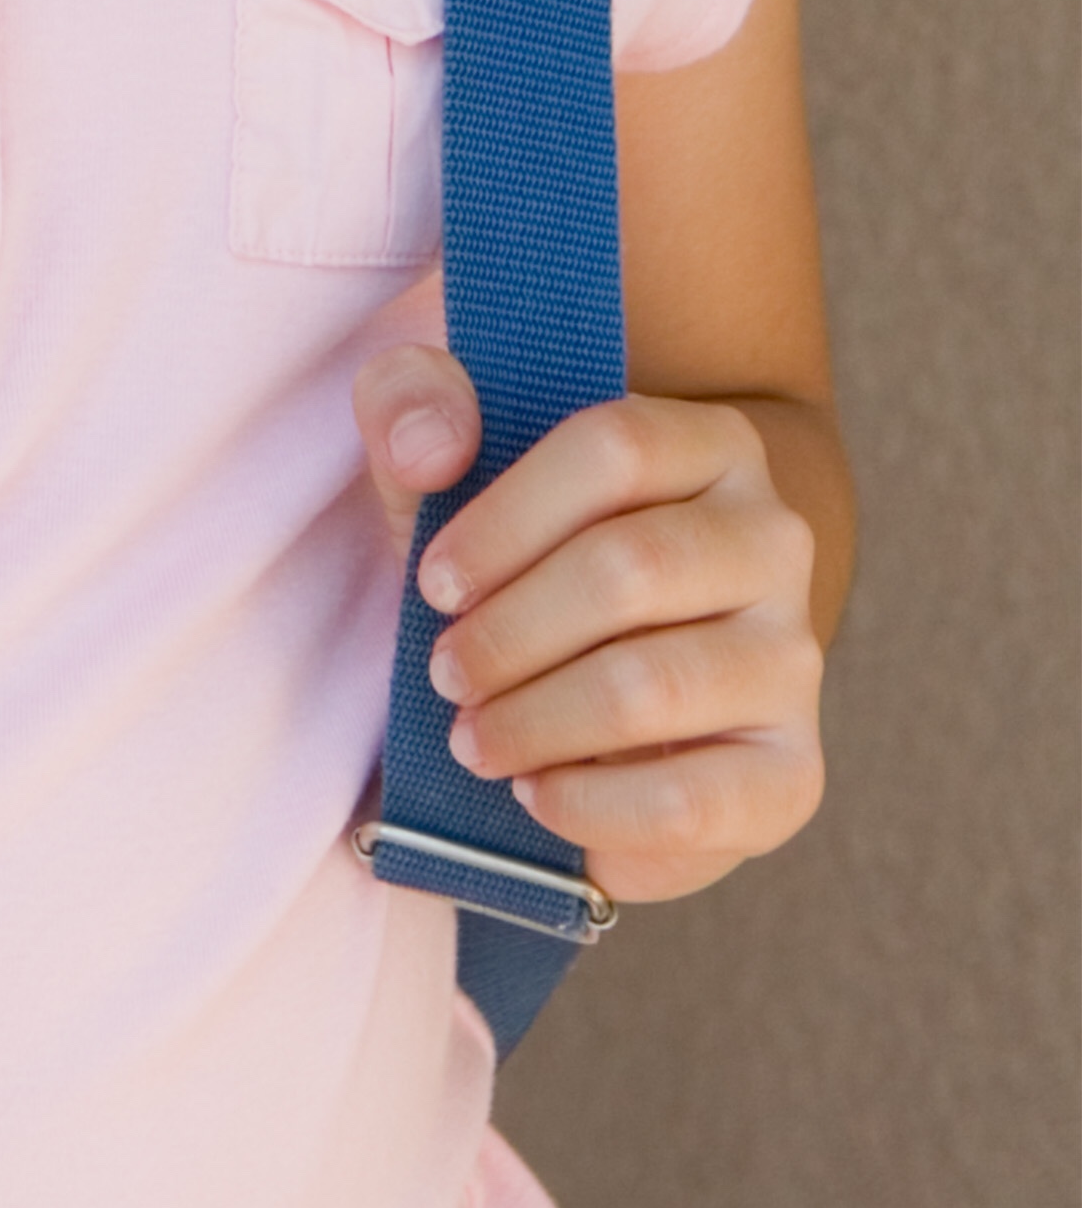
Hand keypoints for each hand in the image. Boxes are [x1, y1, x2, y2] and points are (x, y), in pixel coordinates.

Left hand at [359, 341, 828, 905]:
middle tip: (446, 675)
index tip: (431, 582)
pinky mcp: (790, 774)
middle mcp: (775, 541)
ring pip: (654, 684)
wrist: (629, 656)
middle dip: (510, 632)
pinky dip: (593, 806)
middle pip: (631, 568)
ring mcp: (793, 660)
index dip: (506, 518)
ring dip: (537, 720)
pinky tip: (537, 796)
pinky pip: (693, 801)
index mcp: (712, 443)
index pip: (614, 449)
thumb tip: (429, 449)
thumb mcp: (457, 457)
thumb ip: (413, 402)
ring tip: (476, 739)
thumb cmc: (527, 545)